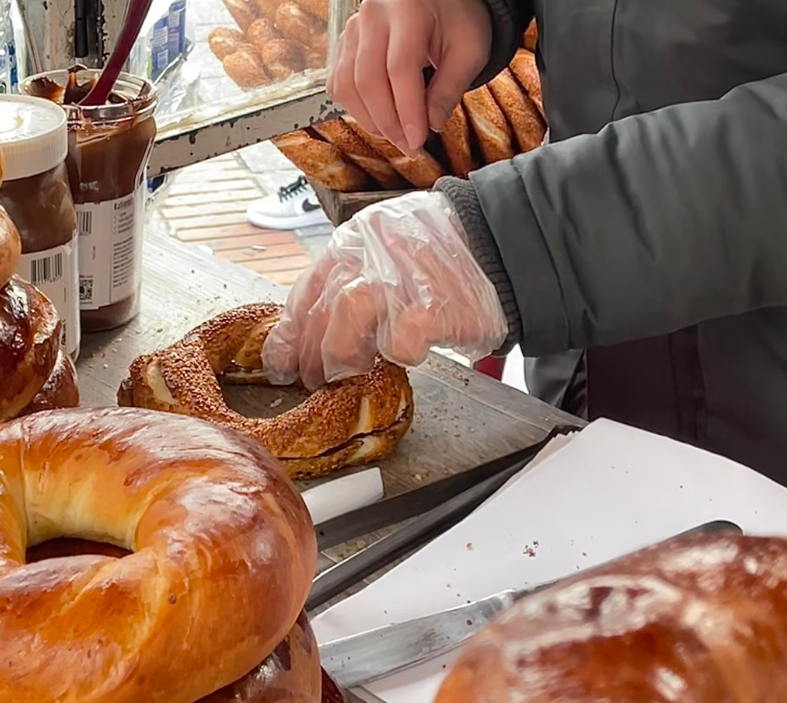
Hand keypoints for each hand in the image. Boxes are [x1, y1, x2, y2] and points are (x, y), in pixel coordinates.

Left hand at [262, 191, 507, 389]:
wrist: (505, 240)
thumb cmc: (446, 251)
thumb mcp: (388, 247)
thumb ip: (352, 278)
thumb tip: (312, 328)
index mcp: (355, 239)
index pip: (306, 290)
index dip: (290, 333)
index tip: (281, 362)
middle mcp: (370, 252)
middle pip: (321, 310)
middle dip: (312, 355)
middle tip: (317, 380)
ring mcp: (399, 276)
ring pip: (346, 320)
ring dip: (344, 356)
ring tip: (355, 372)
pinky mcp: (430, 305)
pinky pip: (400, 342)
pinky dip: (401, 354)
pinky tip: (410, 352)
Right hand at [327, 0, 491, 152]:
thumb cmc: (456, 18)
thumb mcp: (469, 50)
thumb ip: (450, 88)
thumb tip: (429, 125)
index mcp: (408, 9)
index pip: (400, 68)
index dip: (407, 110)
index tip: (417, 140)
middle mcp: (374, 15)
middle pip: (368, 79)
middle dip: (388, 122)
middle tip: (409, 145)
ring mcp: (354, 27)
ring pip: (347, 84)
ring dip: (369, 119)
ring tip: (395, 135)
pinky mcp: (345, 41)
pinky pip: (338, 81)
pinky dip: (354, 107)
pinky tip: (377, 117)